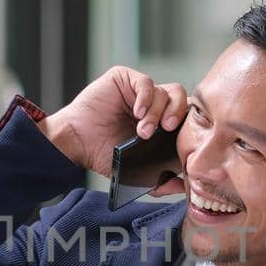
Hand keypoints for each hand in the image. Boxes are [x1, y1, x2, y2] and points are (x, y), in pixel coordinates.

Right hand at [41, 66, 190, 181]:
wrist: (77, 144)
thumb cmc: (103, 155)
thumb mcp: (137, 171)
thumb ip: (160, 180)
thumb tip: (182, 186)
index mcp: (160, 122)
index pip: (185, 116)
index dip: (188, 124)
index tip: (182, 141)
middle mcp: (152, 104)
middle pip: (181, 99)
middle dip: (179, 113)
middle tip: (169, 129)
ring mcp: (138, 91)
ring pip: (165, 92)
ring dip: (157, 112)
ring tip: (143, 131)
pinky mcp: (124, 79)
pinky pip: (146, 83)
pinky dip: (146, 98)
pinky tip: (137, 113)